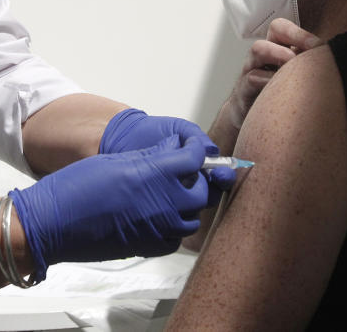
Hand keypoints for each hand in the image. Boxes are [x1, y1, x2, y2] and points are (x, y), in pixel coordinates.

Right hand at [10, 136, 209, 279]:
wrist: (54, 223)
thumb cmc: (78, 187)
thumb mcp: (117, 160)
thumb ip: (152, 156)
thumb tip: (174, 149)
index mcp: (157, 174)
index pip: (195, 158)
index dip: (196, 151)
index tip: (191, 149)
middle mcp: (166, 203)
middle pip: (202, 191)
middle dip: (196, 179)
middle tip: (183, 172)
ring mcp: (160, 229)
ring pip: (192, 218)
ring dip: (187, 205)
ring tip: (170, 195)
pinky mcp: (150, 248)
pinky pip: (176, 239)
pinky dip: (174, 228)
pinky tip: (159, 217)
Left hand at [100, 109, 235, 205]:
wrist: (123, 138)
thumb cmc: (152, 131)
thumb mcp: (178, 129)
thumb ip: (197, 137)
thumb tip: (212, 151)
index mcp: (199, 166)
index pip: (220, 178)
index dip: (224, 177)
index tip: (219, 173)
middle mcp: (190, 184)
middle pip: (211, 196)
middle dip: (213, 189)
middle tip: (208, 180)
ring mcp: (174, 198)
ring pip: (194, 209)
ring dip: (195, 200)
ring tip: (186, 188)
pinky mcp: (158, 209)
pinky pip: (172, 217)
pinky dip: (174, 211)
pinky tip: (169, 200)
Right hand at [221, 19, 323, 135]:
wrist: (249, 116)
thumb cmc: (275, 94)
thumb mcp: (291, 77)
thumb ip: (306, 66)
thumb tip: (334, 62)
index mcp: (278, 47)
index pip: (286, 28)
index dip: (302, 33)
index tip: (320, 45)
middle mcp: (264, 54)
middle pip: (274, 29)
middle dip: (293, 36)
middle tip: (309, 49)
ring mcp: (251, 69)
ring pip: (258, 49)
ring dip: (278, 53)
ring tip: (292, 63)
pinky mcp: (243, 89)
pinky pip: (251, 78)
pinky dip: (266, 81)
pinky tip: (277, 88)